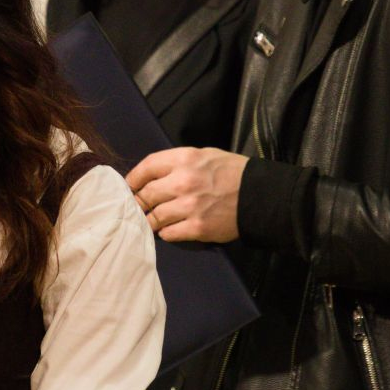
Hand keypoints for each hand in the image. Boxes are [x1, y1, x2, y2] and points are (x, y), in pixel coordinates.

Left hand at [126, 146, 245, 243]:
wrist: (259, 195)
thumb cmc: (232, 172)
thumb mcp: (204, 155)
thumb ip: (178, 163)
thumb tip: (152, 176)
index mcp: (185, 159)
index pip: (146, 167)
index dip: (133, 179)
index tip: (130, 186)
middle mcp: (183, 181)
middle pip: (146, 195)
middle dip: (139, 202)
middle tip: (138, 207)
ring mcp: (190, 206)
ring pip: (155, 217)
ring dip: (151, 220)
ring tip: (153, 220)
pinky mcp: (198, 228)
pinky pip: (169, 233)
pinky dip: (166, 233)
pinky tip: (170, 229)